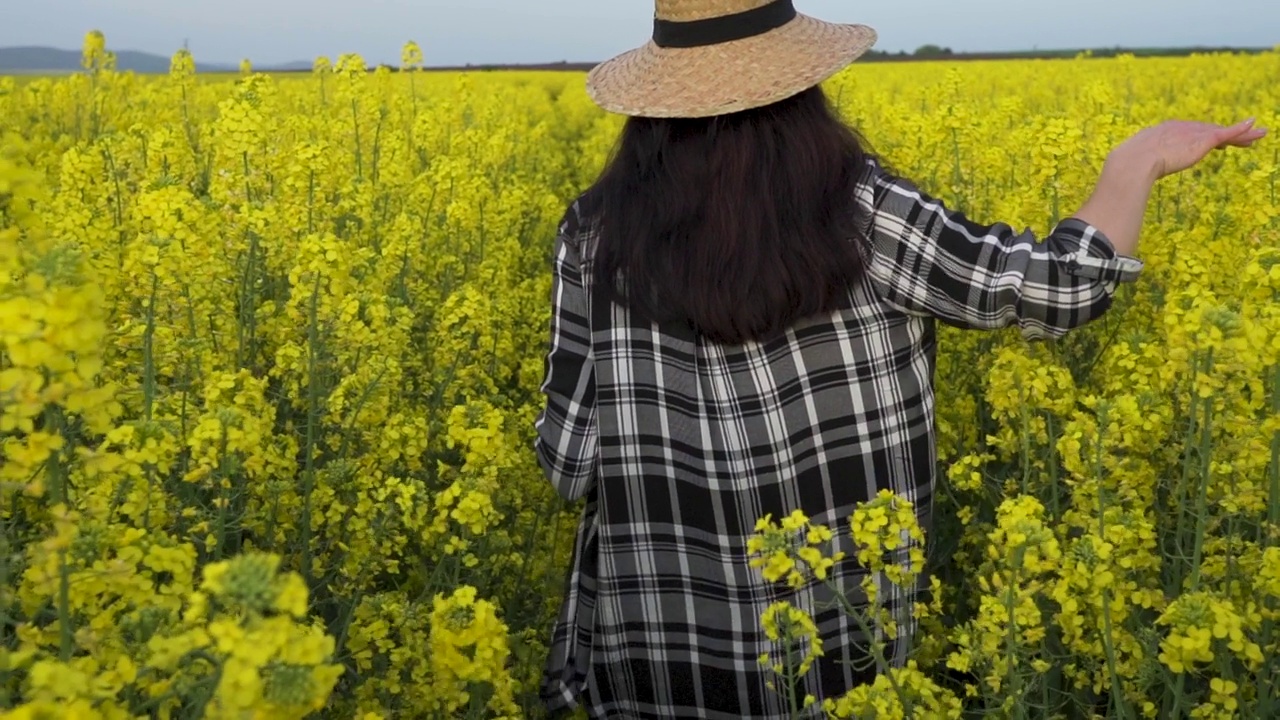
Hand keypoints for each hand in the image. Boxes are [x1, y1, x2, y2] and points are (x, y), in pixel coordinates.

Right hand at [1110, 119, 1267, 181]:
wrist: (1133, 163)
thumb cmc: (1127, 170)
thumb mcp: (1134, 167)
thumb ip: (1137, 172)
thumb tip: (1123, 188)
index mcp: (1164, 132)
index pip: (1190, 134)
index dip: (1205, 139)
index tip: (1217, 145)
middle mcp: (1181, 128)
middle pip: (1209, 131)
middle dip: (1226, 135)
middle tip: (1243, 139)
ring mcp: (1192, 133)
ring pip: (1222, 132)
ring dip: (1241, 135)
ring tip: (1258, 135)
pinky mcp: (1203, 139)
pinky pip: (1227, 133)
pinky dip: (1241, 130)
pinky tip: (1255, 127)